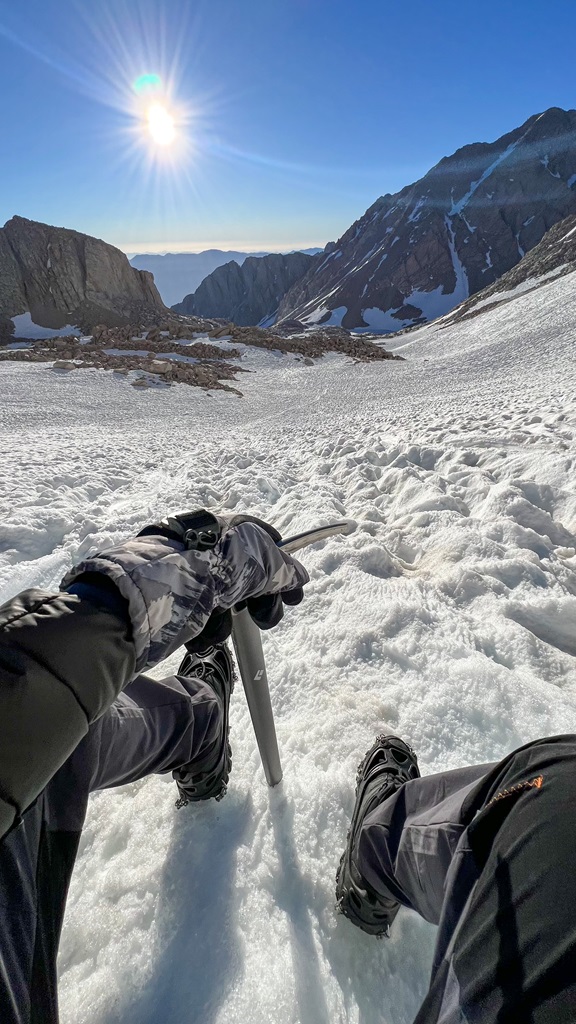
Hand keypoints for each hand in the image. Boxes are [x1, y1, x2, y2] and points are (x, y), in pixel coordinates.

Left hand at [62, 510, 308, 670]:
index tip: (293, 597)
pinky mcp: (172, 600)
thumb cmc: (217, 564)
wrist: (161, 580)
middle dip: (258, 603)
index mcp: (230, 530)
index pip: (265, 547)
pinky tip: (201, 630)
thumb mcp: (260, 563)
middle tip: (264, 618)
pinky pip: (199, 618)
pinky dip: (205, 628)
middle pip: (246, 582)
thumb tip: (300, 576)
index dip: (281, 573)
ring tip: (220, 621)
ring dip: (228, 620)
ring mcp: (190, 575)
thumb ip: (283, 570)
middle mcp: (210, 550)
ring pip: (224, 606)